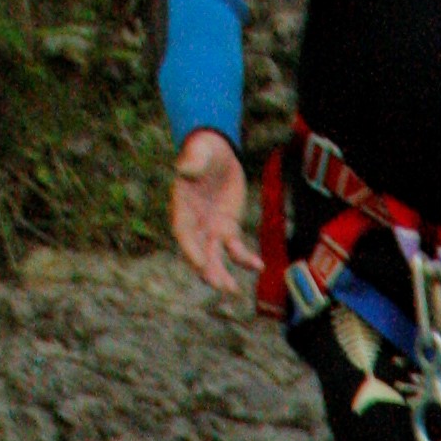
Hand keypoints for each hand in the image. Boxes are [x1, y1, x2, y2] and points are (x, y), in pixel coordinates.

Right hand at [169, 131, 250, 299]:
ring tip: (233, 290)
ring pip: (216, 257)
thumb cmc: (204, 150)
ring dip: (223, 274)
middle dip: (208, 270)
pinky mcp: (228, 230)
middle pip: (199, 252)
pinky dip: (245, 260)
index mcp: (183, 207)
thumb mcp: (200, 152)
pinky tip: (258, 266)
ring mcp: (212, 229)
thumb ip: (192, 161)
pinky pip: (236, 249)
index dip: (191, 249)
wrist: (218, 152)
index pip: (184, 233)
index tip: (200, 264)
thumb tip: (184, 168)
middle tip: (220, 286)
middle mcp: (196, 223)